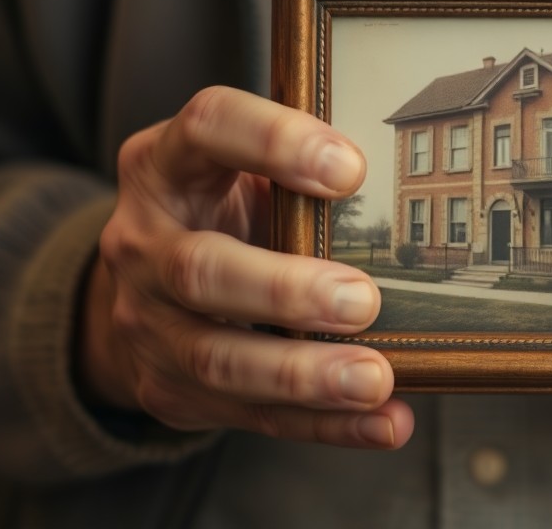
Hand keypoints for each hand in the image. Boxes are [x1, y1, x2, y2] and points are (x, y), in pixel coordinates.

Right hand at [78, 86, 412, 448]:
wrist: (145, 291)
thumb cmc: (222, 212)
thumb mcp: (237, 172)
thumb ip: (294, 174)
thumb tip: (408, 192)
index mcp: (164, 165)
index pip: (207, 128)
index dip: (274, 141)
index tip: (351, 170)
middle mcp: (143, 242)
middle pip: (200, 268)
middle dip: (284, 289)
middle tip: (363, 299)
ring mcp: (147, 323)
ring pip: (218, 358)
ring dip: (304, 373)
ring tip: (375, 377)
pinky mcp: (170, 388)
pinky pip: (254, 415)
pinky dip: (327, 424)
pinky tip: (385, 422)